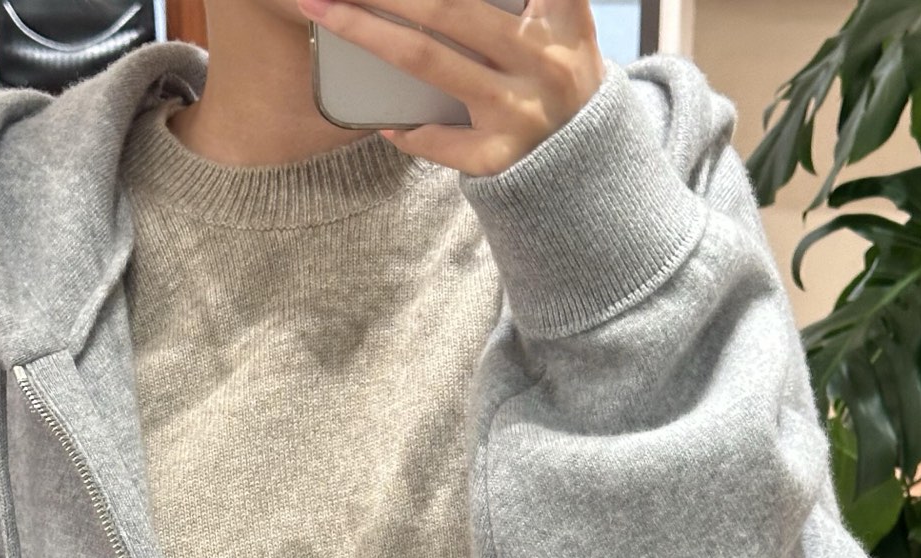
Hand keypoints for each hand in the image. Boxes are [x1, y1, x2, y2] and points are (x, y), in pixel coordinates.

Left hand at [295, 0, 605, 176]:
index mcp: (561, 20)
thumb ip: (536, 2)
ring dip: (366, 32)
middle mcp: (540, 62)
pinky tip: (382, 120)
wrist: (596, 176)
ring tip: (324, 12)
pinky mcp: (497, 159)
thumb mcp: (568, 31)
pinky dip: (404, 128)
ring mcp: (516, 112)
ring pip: (426, 62)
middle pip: (447, 9)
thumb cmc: (565, 87)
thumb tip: (450, 2)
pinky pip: (435, 138)